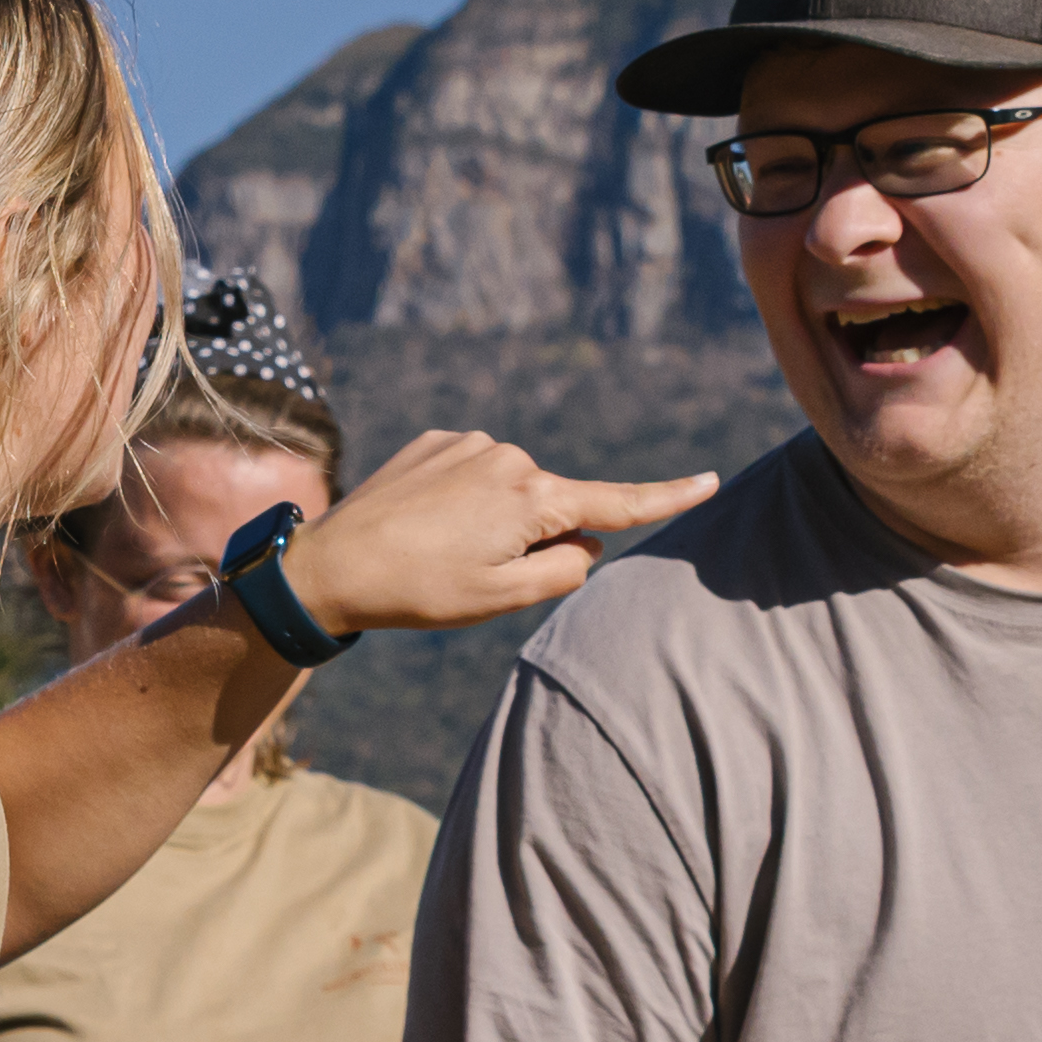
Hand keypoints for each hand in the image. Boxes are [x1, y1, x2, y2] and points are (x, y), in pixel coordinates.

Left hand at [277, 427, 712, 641]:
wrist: (330, 565)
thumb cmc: (420, 592)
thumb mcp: (502, 599)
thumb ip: (563, 570)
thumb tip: (590, 543)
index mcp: (533, 498)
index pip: (617, 502)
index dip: (667, 497)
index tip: (710, 481)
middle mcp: (508, 458)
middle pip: (552, 507)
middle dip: (532, 539)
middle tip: (472, 574)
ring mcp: (468, 444)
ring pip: (509, 493)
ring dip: (491, 521)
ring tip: (438, 551)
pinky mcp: (435, 442)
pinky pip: (471, 476)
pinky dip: (460, 502)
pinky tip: (421, 526)